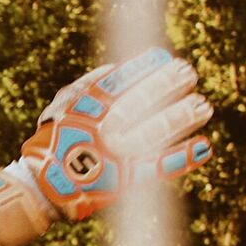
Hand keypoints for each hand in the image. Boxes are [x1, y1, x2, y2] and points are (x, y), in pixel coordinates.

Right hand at [0, 47, 214, 245]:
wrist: (42, 187)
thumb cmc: (55, 142)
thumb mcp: (62, 106)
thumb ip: (88, 85)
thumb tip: (118, 66)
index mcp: (85, 111)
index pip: (120, 82)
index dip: (145, 69)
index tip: (165, 59)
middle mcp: (101, 130)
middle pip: (141, 102)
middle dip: (167, 86)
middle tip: (188, 73)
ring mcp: (114, 157)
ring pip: (155, 132)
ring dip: (182, 117)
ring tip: (204, 107)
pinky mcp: (125, 182)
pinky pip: (159, 169)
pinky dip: (182, 158)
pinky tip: (204, 147)